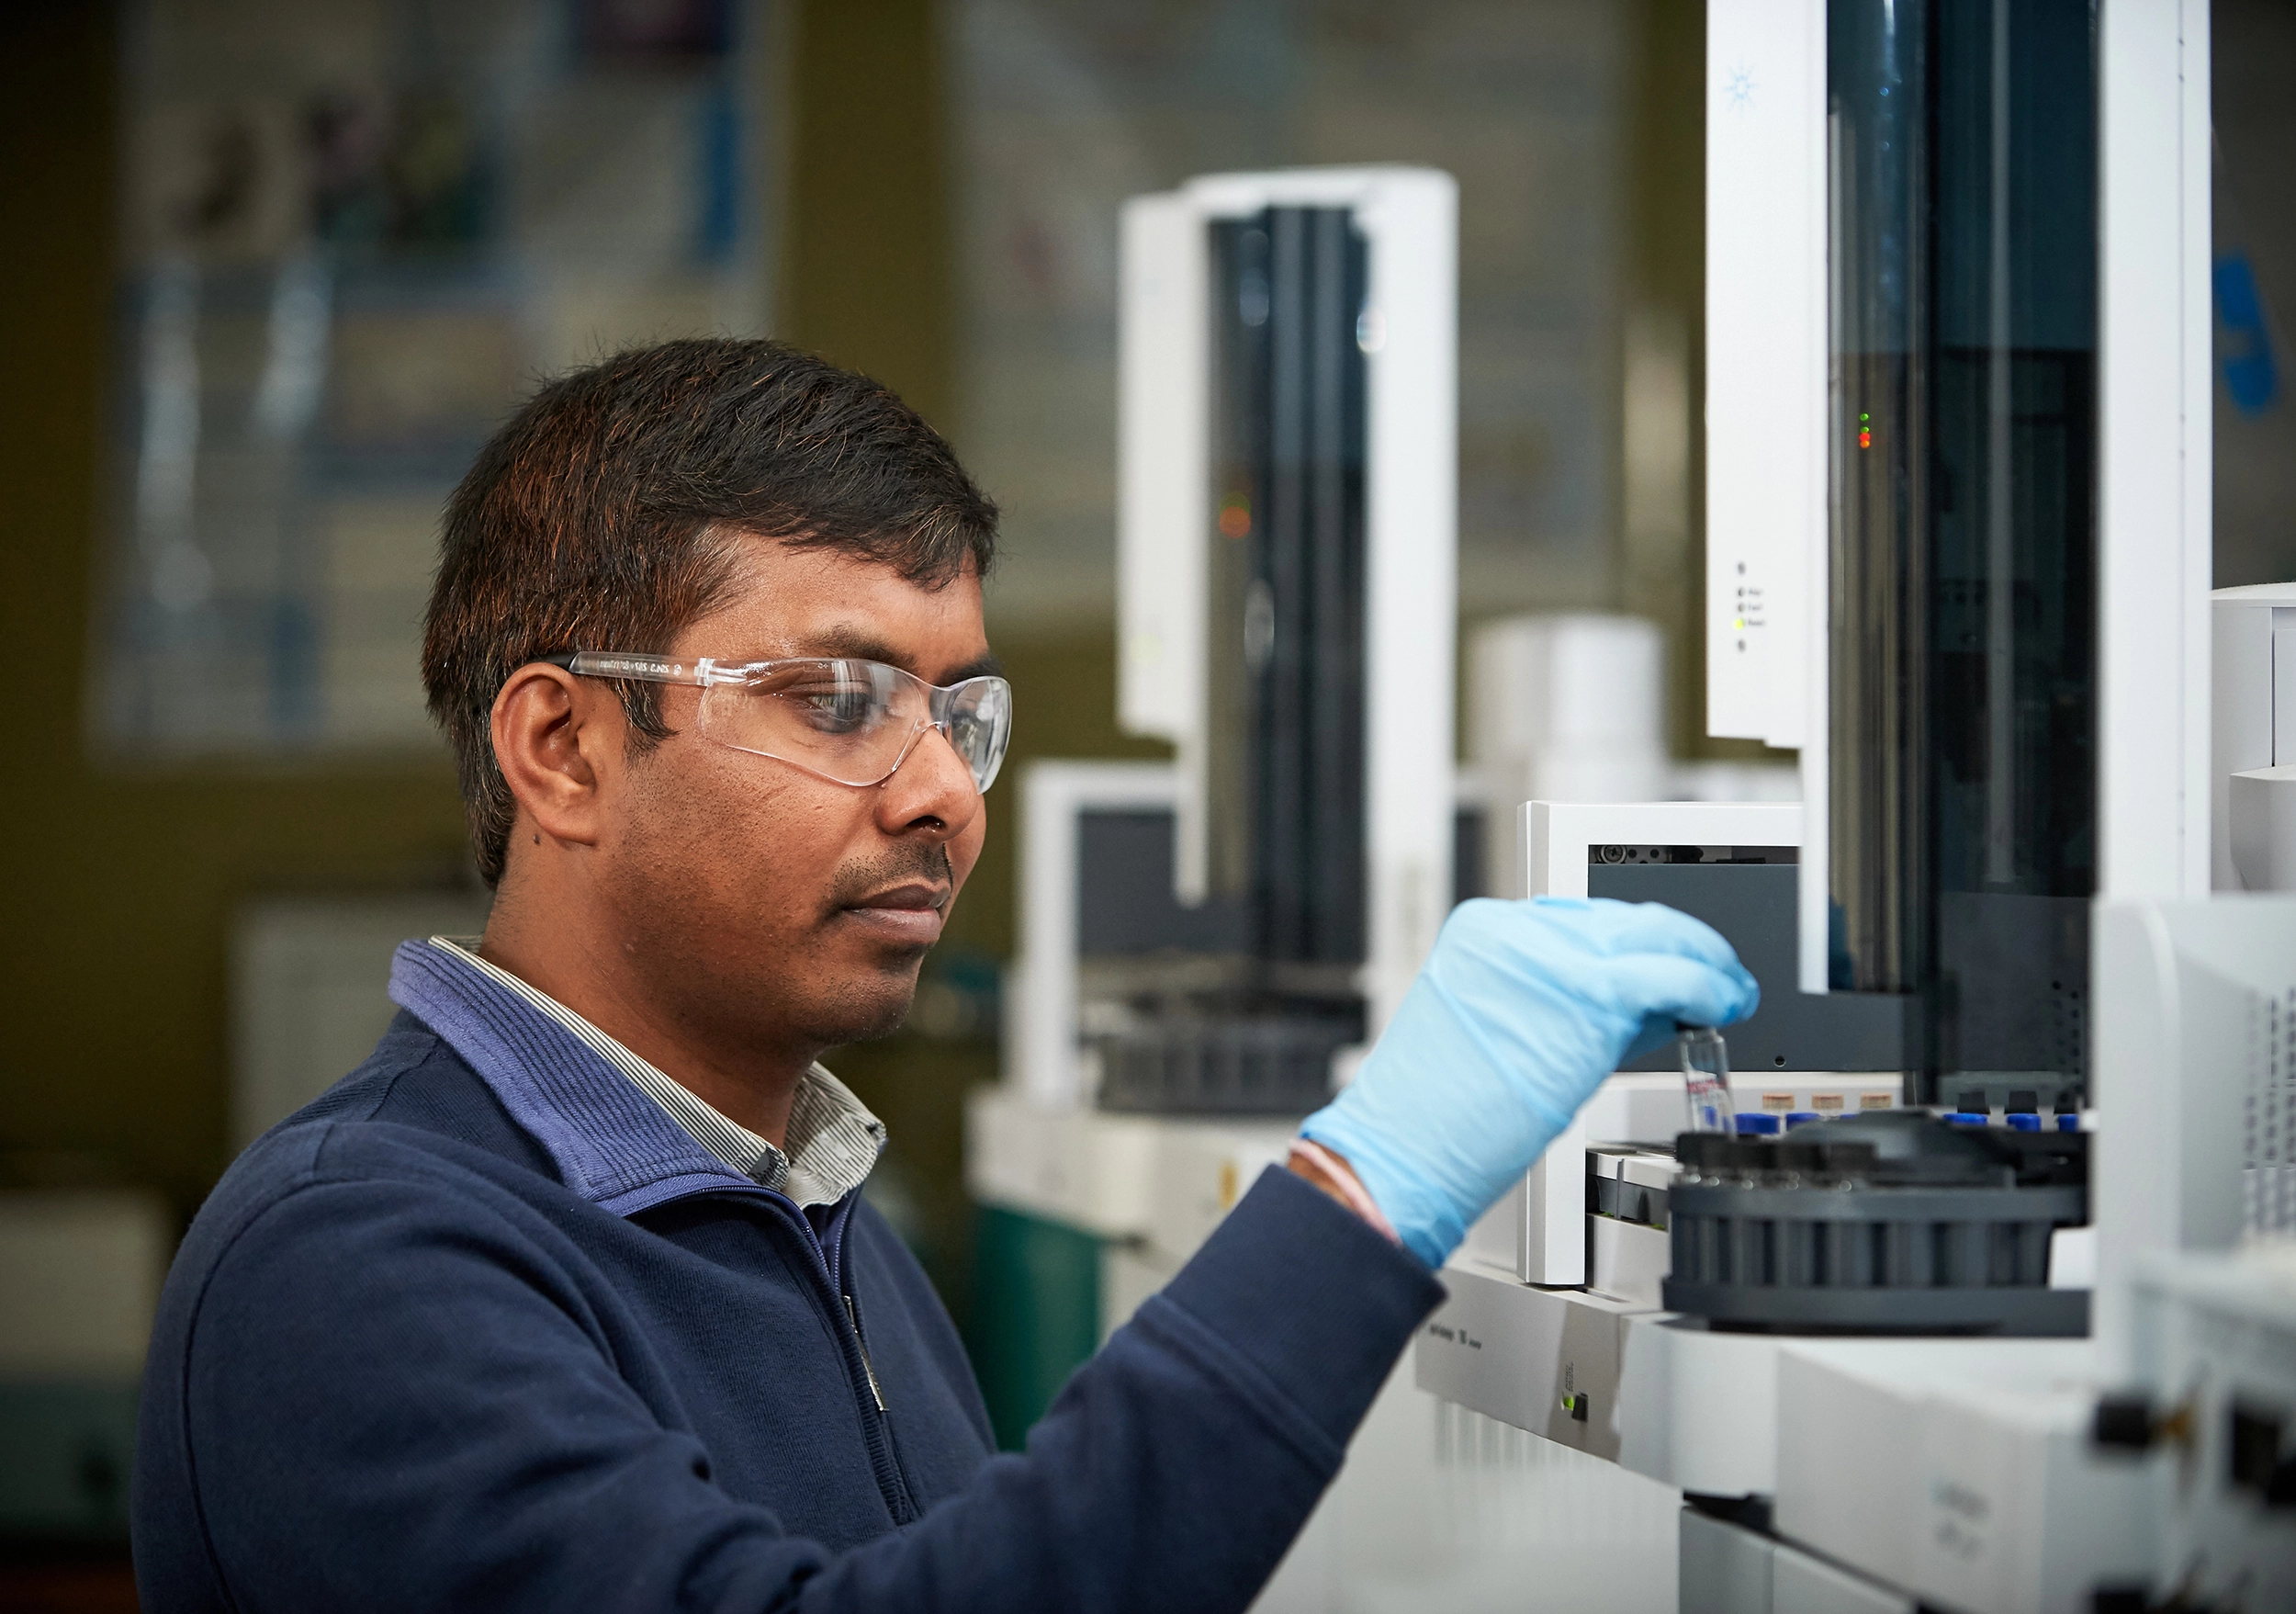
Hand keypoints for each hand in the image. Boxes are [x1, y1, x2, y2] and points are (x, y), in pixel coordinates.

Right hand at [1300, 896, 1758, 1266]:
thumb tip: (1638, 1005)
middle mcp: (1514, 931)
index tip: (1666, 961)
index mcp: (1482, 932)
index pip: (1584, 918)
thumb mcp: (1495, 1034)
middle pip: (1622, 918)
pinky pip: (1669, 976)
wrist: (1404, 1152)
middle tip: (1716, 974)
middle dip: (1681, 945)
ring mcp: (1550, 958)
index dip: (1636, 942)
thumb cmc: (1437, 1119)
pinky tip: (1723, 1005)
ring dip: (1705, 964)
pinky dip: (1707, 987)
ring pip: (1655, 936)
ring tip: (1730, 991)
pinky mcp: (1587, 997)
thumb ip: (1561, 1003)